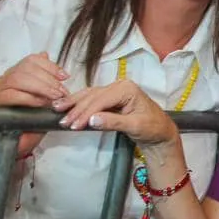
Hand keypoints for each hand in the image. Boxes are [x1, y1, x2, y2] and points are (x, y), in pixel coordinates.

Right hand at [0, 52, 68, 157]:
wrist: (16, 145)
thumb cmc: (30, 122)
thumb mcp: (43, 99)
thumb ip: (45, 79)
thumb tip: (45, 55)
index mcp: (16, 75)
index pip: (31, 60)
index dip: (49, 66)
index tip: (64, 76)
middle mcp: (4, 79)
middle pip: (25, 68)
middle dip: (48, 79)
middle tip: (62, 92)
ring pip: (18, 79)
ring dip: (40, 87)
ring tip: (55, 98)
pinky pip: (11, 95)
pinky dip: (30, 98)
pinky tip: (42, 104)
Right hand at [53, 81, 178, 149]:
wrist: (160, 132)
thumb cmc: (152, 128)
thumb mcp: (135, 126)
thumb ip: (113, 122)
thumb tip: (92, 119)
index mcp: (127, 89)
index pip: (101, 100)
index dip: (85, 113)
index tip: (73, 125)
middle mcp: (119, 85)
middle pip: (93, 96)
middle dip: (76, 109)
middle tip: (62, 121)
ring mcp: (114, 90)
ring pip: (89, 95)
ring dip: (74, 103)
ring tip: (57, 110)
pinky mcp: (110, 98)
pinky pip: (92, 98)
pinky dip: (79, 103)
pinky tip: (67, 106)